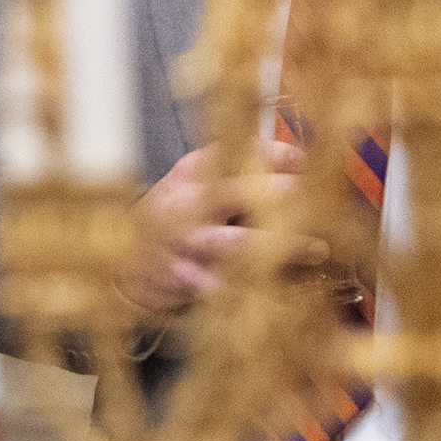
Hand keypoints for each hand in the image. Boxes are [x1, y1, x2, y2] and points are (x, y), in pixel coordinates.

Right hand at [116, 140, 320, 316]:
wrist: (118, 267)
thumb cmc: (165, 223)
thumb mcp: (186, 185)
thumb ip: (228, 169)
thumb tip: (292, 158)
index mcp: (188, 175)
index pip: (235, 152)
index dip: (277, 155)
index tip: (307, 162)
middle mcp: (185, 205)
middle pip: (240, 192)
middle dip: (285, 193)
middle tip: (322, 196)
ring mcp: (184, 243)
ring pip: (239, 243)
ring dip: (283, 247)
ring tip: (317, 249)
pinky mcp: (183, 278)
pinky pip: (226, 286)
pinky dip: (258, 289)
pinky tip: (285, 288)